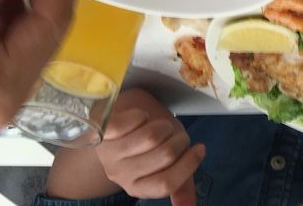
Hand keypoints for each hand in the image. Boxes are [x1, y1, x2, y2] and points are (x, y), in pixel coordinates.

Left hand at [97, 89, 204, 205]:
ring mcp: (109, 154)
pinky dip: (142, 115)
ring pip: (151, 136)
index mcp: (138, 187)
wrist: (123, 120)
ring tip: (159, 126)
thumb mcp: (167, 165)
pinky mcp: (103, 132)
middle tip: (174, 135)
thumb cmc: (149, 143)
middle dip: (179, 139)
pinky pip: (133, 121)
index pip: (166, 184)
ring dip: (163, 125)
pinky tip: (138, 119)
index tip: (199, 148)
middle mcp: (121, 175)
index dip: (188, 165)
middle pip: (165, 155)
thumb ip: (180, 184)